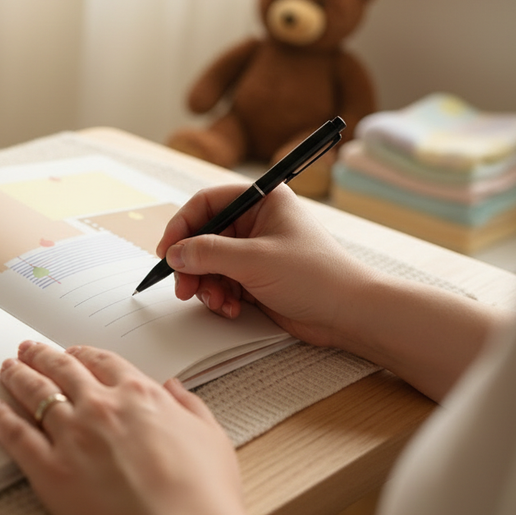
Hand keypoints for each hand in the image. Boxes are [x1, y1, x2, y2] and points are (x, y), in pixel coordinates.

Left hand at [0, 341, 301, 514]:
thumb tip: (174, 389)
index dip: (84, 354)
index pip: (103, 362)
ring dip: (18, 377)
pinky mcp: (50, 470)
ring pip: (35, 394)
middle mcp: (100, 407)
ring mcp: (71, 436)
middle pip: (63, 370)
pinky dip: (2, 419)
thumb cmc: (203, 495)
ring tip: (7, 369)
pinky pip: (16, 436)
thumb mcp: (210, 438)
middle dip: (43, 356)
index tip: (74, 352)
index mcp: (139, 395)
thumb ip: (190, 406)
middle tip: (28, 349)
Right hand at [156, 183, 373, 347]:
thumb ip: (208, 254)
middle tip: (184, 287)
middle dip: (191, 265)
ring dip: (206, 285)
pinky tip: (232, 309)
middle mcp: (256, 222)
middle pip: (202, 237)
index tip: (167, 252)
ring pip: (209, 264)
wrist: (348, 314)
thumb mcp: (254, 261)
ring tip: (217, 302)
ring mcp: (254, 251)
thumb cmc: (316, 276)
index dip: (182, 226)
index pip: (206, 204)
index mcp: (261, 201)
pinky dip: (220, 297)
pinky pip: (222, 283)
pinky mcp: (255, 278)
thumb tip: (174, 254)